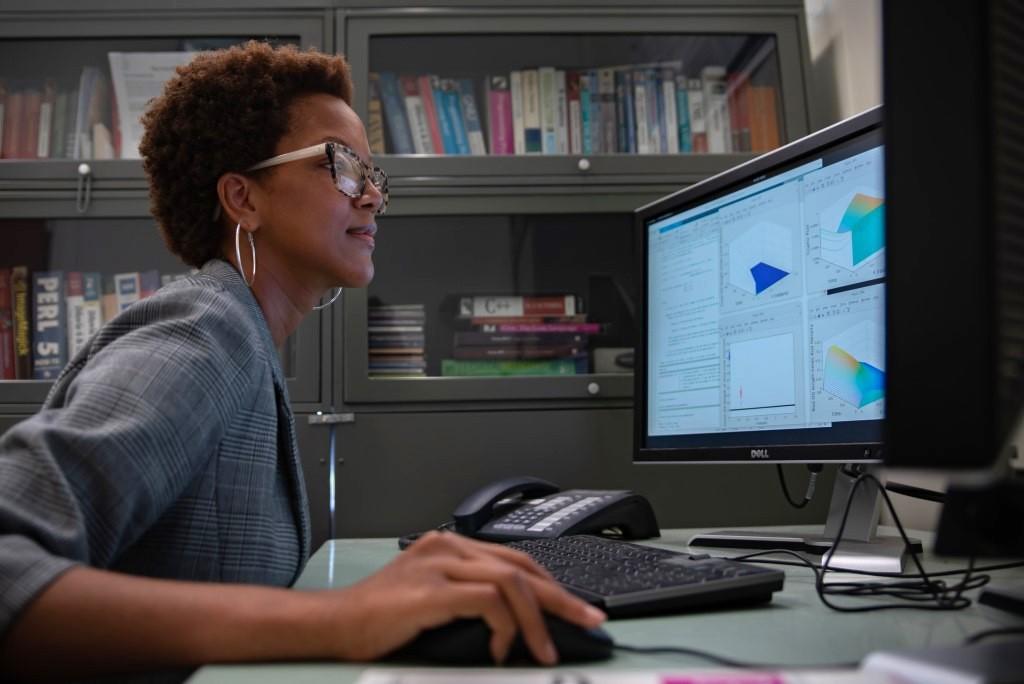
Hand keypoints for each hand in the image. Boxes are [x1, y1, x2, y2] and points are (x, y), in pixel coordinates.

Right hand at [323, 531, 605, 664]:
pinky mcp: (431, 590)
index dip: (551, 584)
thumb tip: (518, 625)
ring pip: (511, 580)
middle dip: (561, 597)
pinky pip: (487, 600)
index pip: (515, 559)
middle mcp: (448, 546)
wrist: (334, 625)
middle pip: (521, 566)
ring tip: (546, 649)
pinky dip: (504, 625)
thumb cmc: (380, 619)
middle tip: (590, 620)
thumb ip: (470, 599)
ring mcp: (439, 564)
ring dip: (537, 618)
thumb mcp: (434, 600)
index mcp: (450, 544)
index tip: (575, 608)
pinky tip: (503, 648)